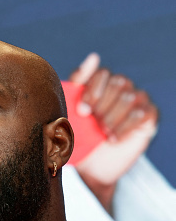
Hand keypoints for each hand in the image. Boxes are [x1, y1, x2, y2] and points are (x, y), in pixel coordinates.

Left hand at [69, 53, 158, 212]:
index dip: (92, 91)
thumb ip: (78, 82)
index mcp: (101, 82)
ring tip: (103, 132)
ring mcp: (137, 100)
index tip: (82, 111)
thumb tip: (94, 56)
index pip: (102, 74)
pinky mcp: (149, 116)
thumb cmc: (79, 134)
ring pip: (130, 97)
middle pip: (118, 83)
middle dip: (103, 105)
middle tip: (94, 123)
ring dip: (113, 118)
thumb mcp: (71, 109)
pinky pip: (142, 113)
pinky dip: (125, 127)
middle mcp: (121, 87)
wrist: (91, 164)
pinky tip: (114, 138)